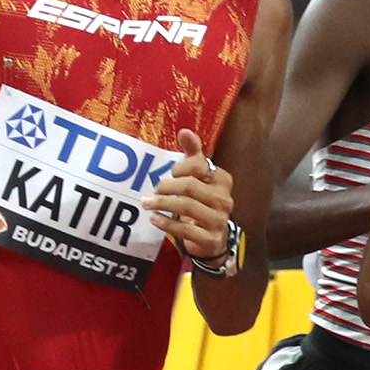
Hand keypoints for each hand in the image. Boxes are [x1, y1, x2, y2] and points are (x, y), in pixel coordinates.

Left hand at [149, 128, 236, 267]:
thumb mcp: (200, 176)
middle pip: (189, 186)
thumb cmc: (202, 200)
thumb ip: (193, 153)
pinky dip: (166, 223)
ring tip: (146, 203)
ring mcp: (218, 220)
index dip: (180, 168)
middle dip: (167, 187)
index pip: (198, 166)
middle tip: (153, 190)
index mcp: (222, 179)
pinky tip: (154, 218)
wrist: (212, 237)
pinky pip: (185, 230)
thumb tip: (184, 131)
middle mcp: (224, 199)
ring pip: (186, 207)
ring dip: (162, 204)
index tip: (170, 172)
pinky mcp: (210, 239)